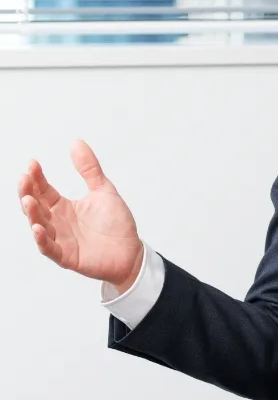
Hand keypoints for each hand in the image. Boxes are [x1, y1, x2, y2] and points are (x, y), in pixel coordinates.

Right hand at [18, 140, 143, 292]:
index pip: (43, 190)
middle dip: (27, 192)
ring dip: (32, 213)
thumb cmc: (116, 223)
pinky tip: (38, 228)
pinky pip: (50, 249)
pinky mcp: (67, 257)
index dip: (36, 177)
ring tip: (28, 199)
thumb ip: (89, 169)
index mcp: (64, 207)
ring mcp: (60, 240)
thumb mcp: (103, 190)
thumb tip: (76, 142)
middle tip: (24, 178)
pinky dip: (42, 240)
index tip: (32, 163)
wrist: (131, 251)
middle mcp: (58, 222)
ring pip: (39, 225)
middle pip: (36, 206)